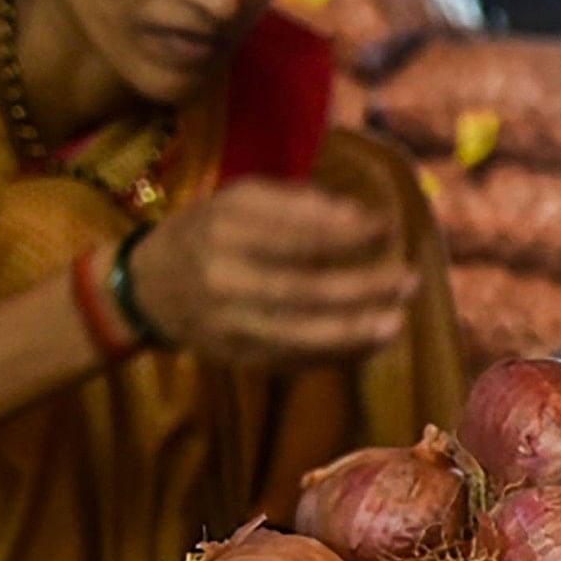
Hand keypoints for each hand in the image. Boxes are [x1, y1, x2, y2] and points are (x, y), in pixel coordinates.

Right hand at [125, 178, 413, 369]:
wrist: (151, 287)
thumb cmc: (210, 231)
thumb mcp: (241, 199)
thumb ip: (299, 204)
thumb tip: (362, 217)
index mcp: (224, 230)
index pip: (296, 236)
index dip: (347, 235)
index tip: (388, 227)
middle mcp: (224, 279)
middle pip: (302, 290)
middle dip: (362, 288)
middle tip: (409, 280)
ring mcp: (229, 324)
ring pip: (299, 334)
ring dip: (355, 332)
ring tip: (397, 323)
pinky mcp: (238, 357)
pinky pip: (294, 361)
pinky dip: (338, 354)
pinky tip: (372, 342)